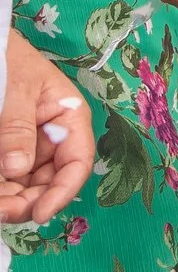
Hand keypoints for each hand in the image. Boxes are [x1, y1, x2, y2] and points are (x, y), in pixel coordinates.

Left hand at [0, 35, 91, 223]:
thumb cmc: (8, 58)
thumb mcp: (16, 90)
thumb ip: (17, 129)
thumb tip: (16, 170)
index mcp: (69, 117)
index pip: (77, 162)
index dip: (62, 192)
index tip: (39, 213)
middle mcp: (53, 137)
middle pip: (50, 181)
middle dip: (28, 201)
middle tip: (1, 211)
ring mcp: (28, 147)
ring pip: (26, 186)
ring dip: (11, 200)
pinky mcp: (6, 152)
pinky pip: (7, 178)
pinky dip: (1, 189)